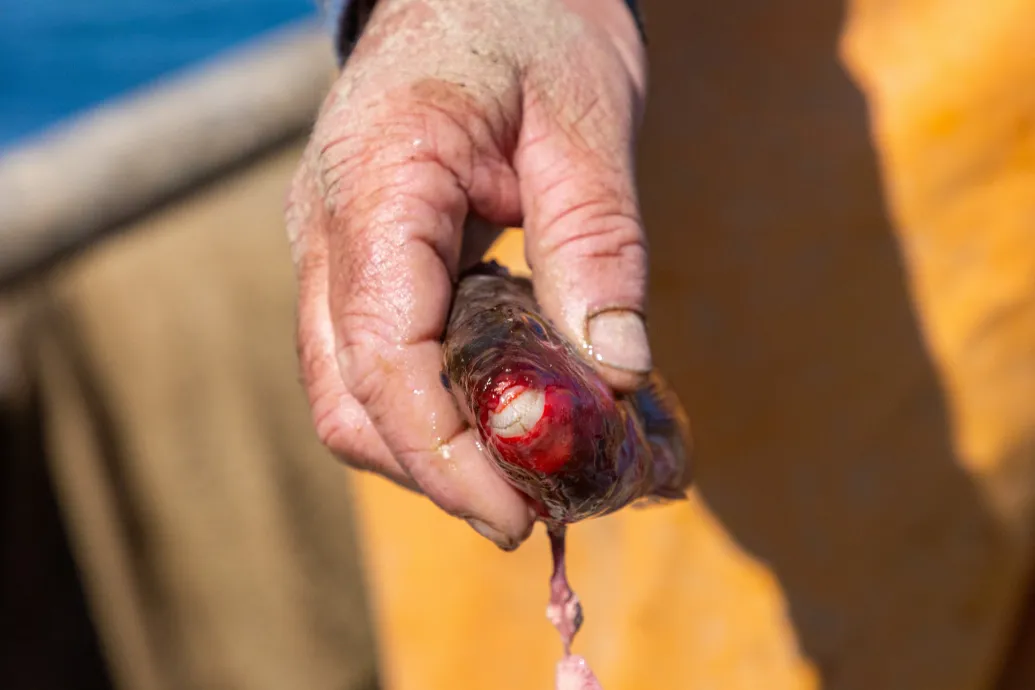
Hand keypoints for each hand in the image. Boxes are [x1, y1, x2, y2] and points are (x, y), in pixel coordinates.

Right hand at [286, 0, 649, 549]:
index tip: (518, 513)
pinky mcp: (354, 259)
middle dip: (434, 471)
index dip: (444, 453)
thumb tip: (615, 375)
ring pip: (349, 390)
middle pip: (347, 398)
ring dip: (431, 448)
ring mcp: (331, 245)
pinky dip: (430, 406)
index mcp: (381, 181)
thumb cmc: (530, 20)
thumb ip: (597, 244)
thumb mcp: (588, 120)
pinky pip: (372, 358)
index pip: (381, 355)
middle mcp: (328, 225)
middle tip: (530, 509)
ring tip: (524, 469)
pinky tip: (498, 410)